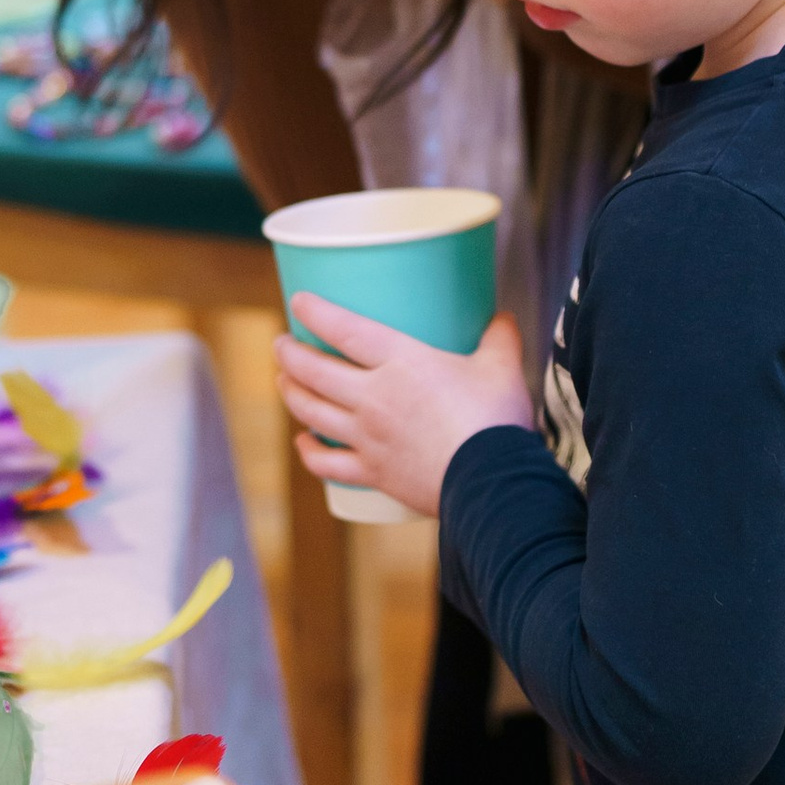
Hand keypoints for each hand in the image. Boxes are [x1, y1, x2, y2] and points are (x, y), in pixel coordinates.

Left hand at [273, 300, 533, 519]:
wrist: (492, 483)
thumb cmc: (495, 420)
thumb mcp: (501, 368)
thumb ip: (499, 339)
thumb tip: (503, 317)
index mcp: (401, 362)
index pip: (344, 330)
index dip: (316, 312)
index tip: (298, 302)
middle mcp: (373, 397)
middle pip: (314, 371)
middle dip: (290, 354)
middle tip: (281, 343)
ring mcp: (368, 437)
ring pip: (312, 412)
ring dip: (291, 393)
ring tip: (283, 380)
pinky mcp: (373, 473)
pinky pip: (328, 464)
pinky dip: (309, 453)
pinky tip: (303, 443)